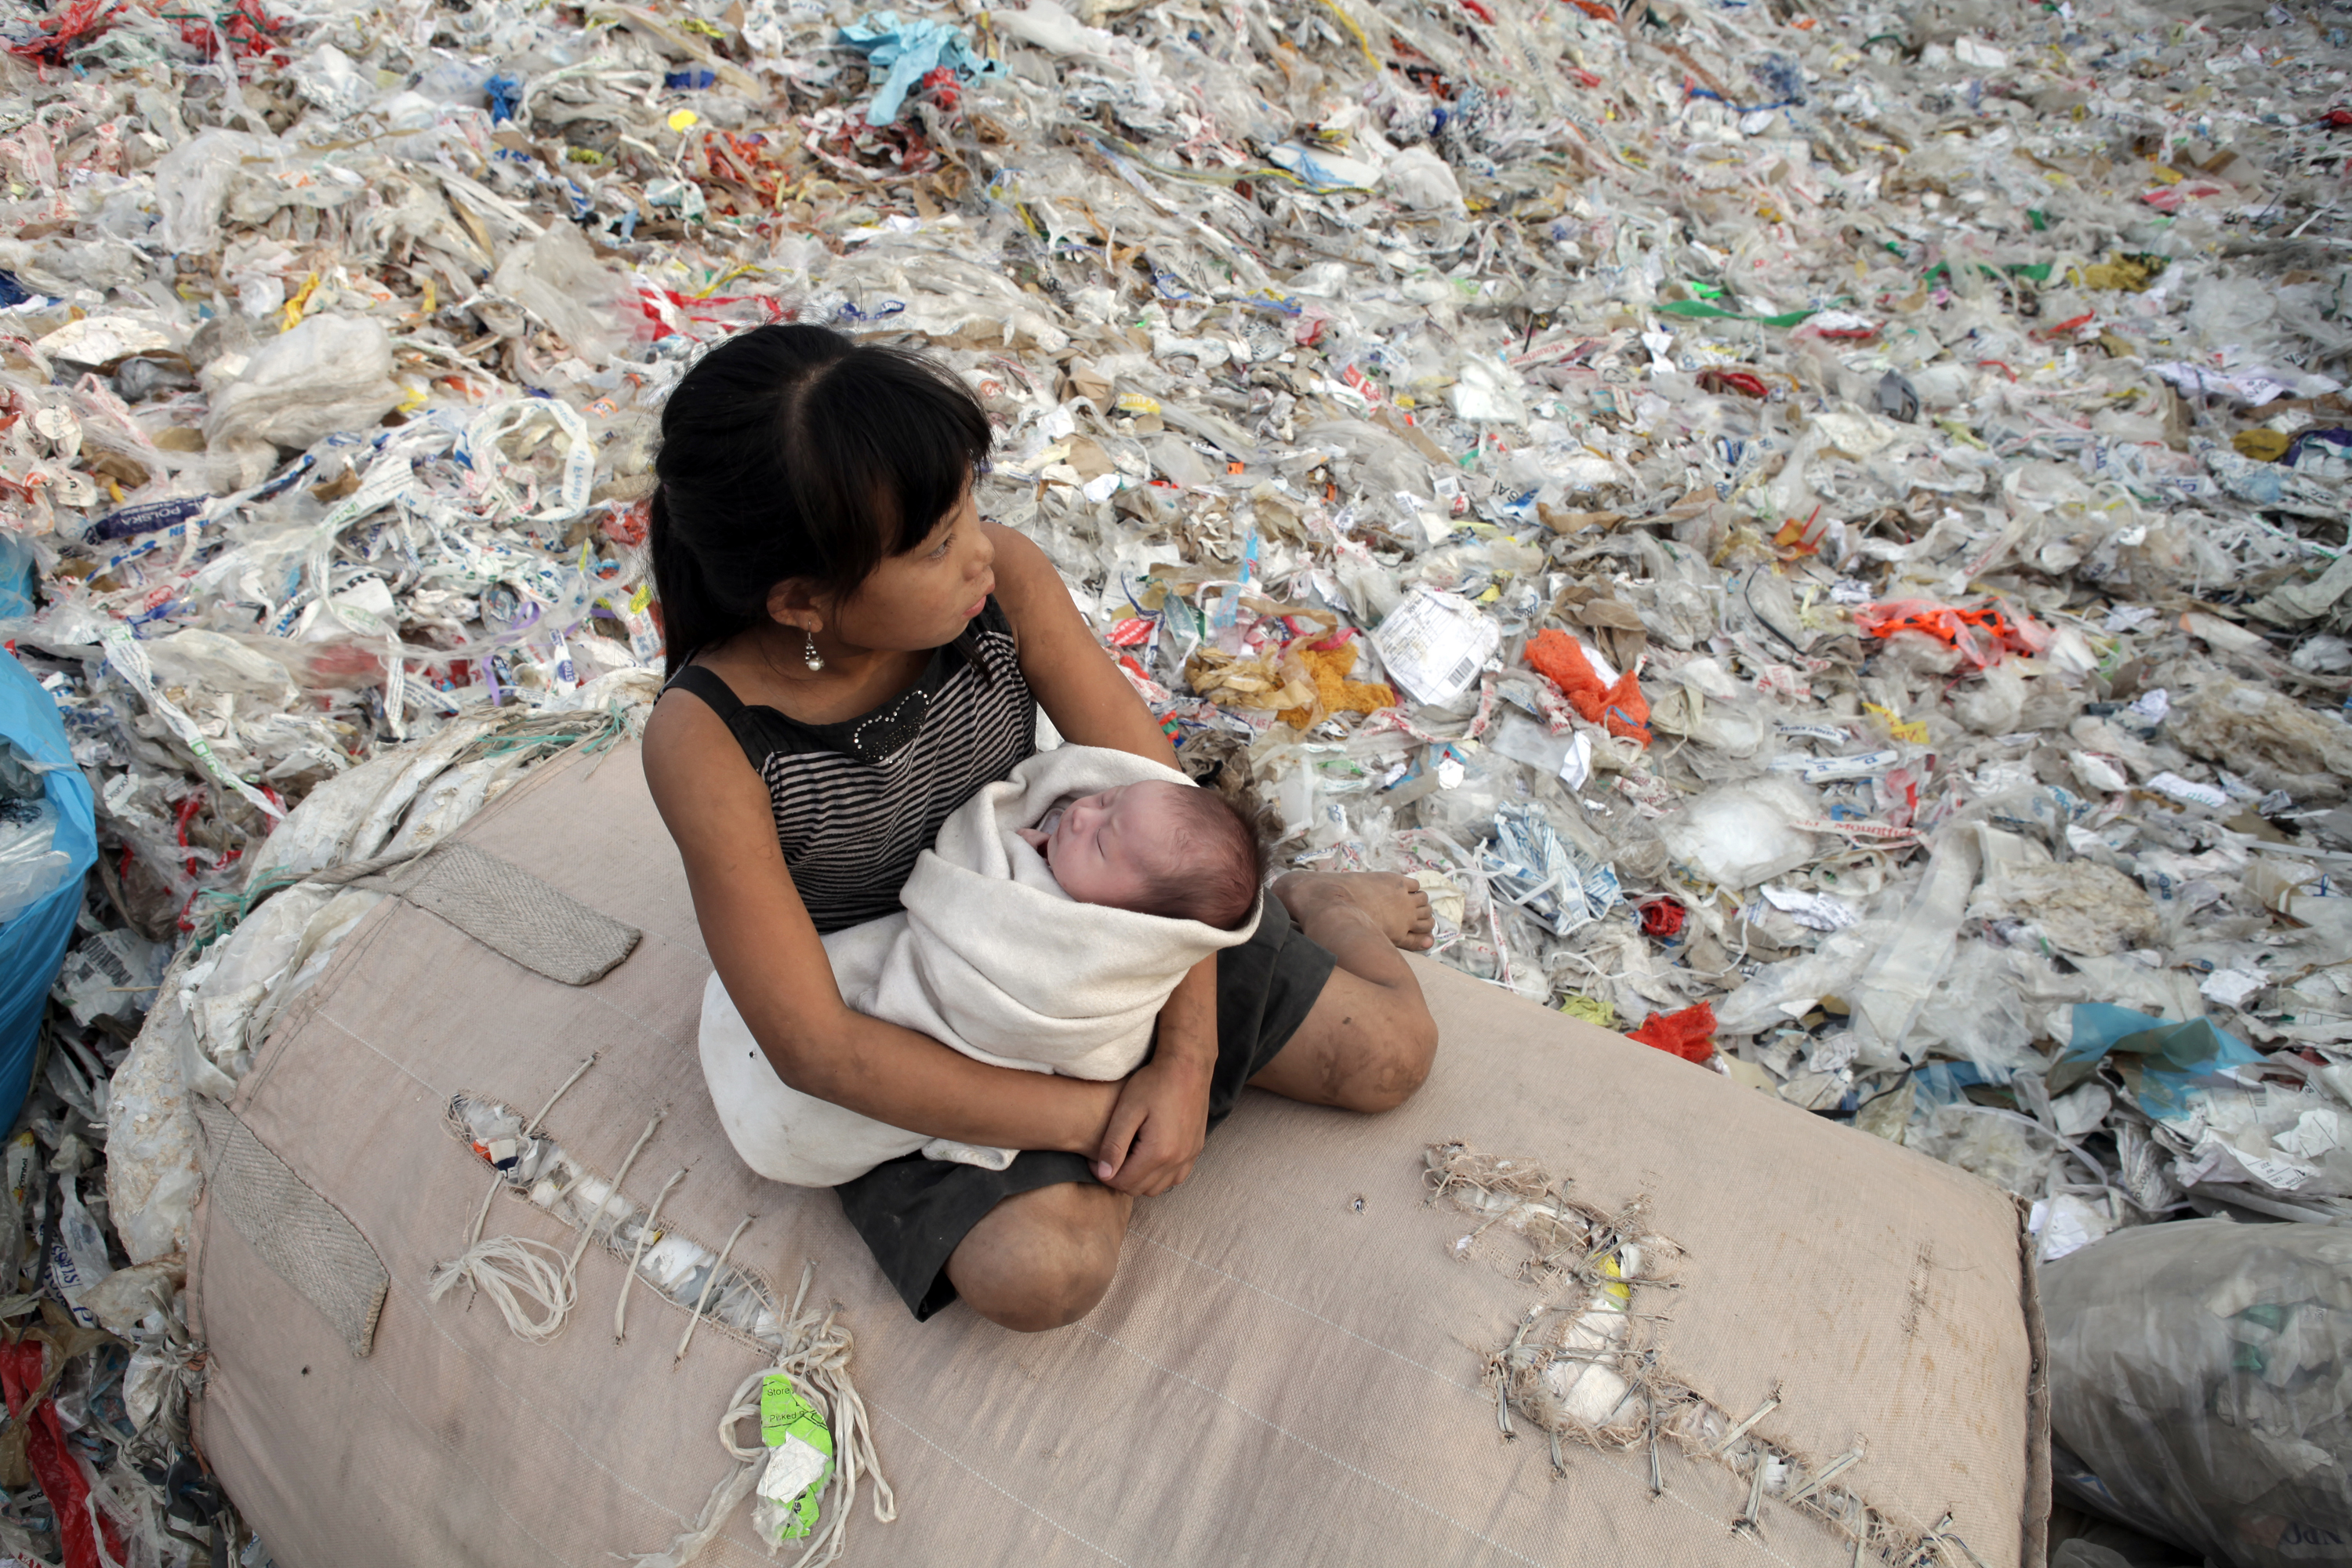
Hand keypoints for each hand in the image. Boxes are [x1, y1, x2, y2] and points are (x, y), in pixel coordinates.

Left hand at [1093, 1053, 1211, 1196]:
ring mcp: (1190, 1156)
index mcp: (1158, 1152)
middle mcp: (1177, 1160)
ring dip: (1140, 1180)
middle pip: (1140, 1189)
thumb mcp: (1127, 1110)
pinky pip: (1175, 1178)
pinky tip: (1149, 1157)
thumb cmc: (1154, 1083)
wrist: (1187, 1066)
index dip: (1104, 1175)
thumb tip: (1103, 1174)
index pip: (1124, 1182)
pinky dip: (1159, 1175)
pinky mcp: (1196, 1150)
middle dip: (1120, 1179)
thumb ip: (1114, 1144)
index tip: (1093, 1160)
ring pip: (1158, 1188)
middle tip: (1109, 1158)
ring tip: (1128, 1158)